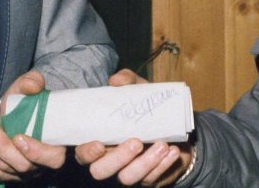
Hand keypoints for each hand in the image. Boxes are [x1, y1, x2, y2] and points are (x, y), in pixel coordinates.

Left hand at [0, 70, 66, 181]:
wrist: (17, 106)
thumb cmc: (27, 98)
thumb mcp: (30, 83)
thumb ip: (33, 81)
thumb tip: (32, 86)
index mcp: (56, 143)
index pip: (53, 158)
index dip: (36, 152)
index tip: (18, 136)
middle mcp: (42, 161)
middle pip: (24, 166)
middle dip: (3, 146)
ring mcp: (26, 169)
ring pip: (7, 169)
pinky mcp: (10, 172)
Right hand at [73, 69, 191, 185]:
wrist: (175, 128)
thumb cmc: (147, 109)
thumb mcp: (139, 91)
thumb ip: (127, 81)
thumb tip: (115, 81)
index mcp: (100, 141)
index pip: (83, 154)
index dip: (87, 152)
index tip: (99, 144)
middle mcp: (110, 160)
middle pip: (100, 171)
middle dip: (118, 158)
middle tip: (137, 142)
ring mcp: (128, 171)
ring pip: (127, 178)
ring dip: (145, 163)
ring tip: (162, 145)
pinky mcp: (148, 179)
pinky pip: (151, 178)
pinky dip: (163, 165)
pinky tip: (172, 151)